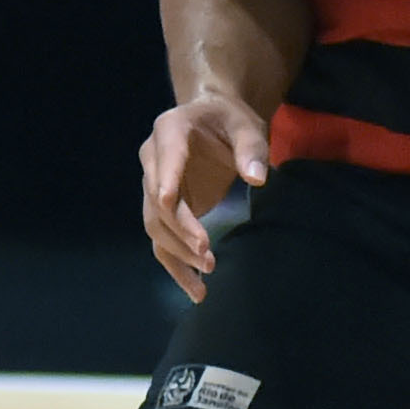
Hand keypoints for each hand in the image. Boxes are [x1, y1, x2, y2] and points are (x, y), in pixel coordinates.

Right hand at [140, 94, 269, 302]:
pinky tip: (194, 289)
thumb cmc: (231, 120)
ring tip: (203, 279)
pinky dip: (175, 264)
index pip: (165, 158)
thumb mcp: (247, 126)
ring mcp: (153, 186)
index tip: (170, 203)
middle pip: (158, 201)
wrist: (214, 119)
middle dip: (180, 230)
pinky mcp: (162, 208)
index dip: (166, 181)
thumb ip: (252, 148)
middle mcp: (152, 160)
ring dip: (177, 253)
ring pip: (156, 227)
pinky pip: (162, 239)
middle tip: (207, 253)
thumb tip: (257, 177)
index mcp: (169, 131)